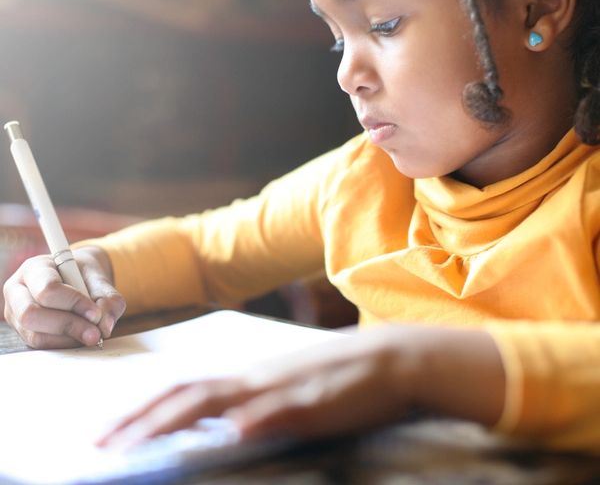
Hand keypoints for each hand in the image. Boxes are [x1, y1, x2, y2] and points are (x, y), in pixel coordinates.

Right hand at [3, 245, 125, 348]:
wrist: (76, 277)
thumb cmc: (83, 274)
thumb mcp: (98, 278)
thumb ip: (107, 297)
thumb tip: (105, 326)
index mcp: (35, 268)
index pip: (48, 289)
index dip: (73, 303)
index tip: (96, 313)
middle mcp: (17, 291)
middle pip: (32, 315)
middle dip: (68, 325)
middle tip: (95, 333)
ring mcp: (15, 314)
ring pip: (35, 335)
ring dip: (68, 339)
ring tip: (92, 334)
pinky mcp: (23, 332)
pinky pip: (40, 345)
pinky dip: (64, 345)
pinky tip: (80, 337)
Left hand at [97, 324, 504, 449]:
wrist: (392, 358)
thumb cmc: (342, 376)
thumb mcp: (292, 389)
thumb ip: (259, 404)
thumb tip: (226, 424)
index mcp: (252, 377)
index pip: (188, 389)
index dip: (147, 407)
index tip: (113, 428)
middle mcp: (257, 379)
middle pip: (188, 393)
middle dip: (140, 418)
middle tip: (100, 442)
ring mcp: (282, 388)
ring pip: (219, 400)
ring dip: (173, 420)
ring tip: (134, 443)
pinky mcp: (313, 400)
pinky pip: (276, 410)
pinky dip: (250, 420)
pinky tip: (231, 432)